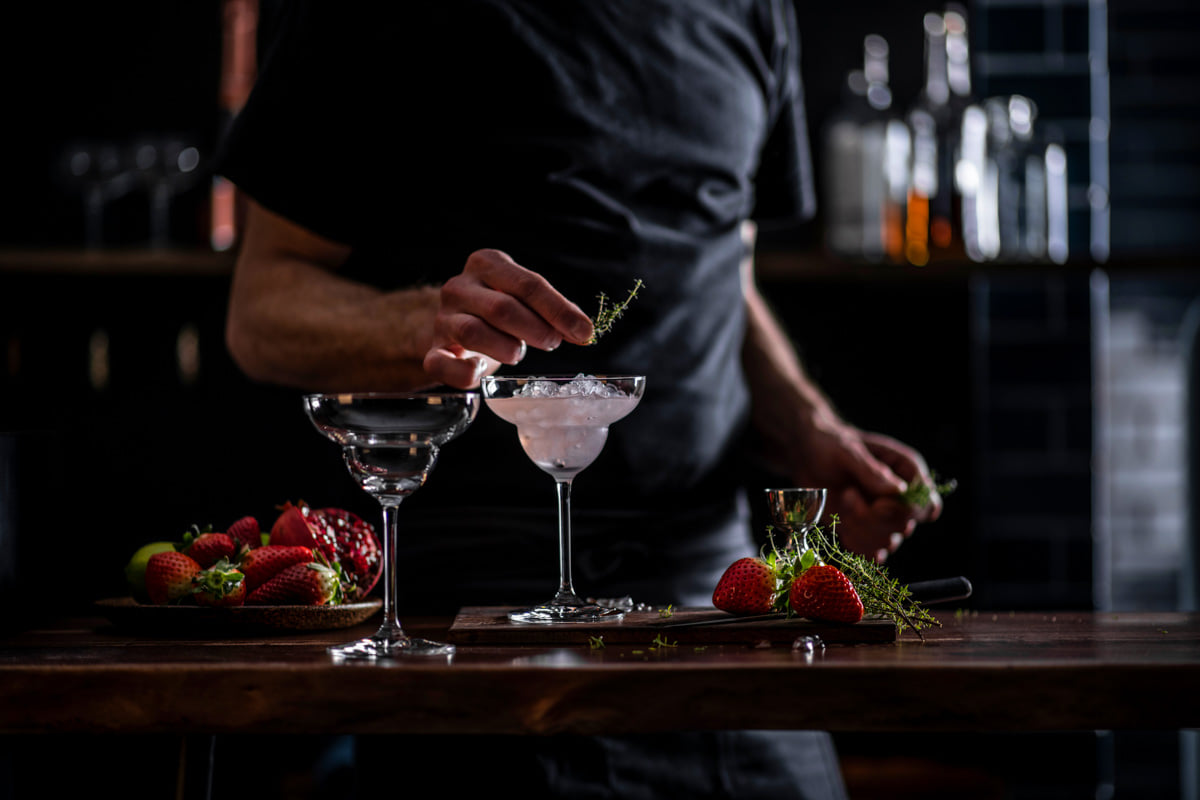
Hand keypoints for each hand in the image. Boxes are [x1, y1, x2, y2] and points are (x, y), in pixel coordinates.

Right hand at [422, 249, 593, 387]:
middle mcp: (459, 287)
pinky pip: (441, 364)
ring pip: (473, 332)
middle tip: (552, 343)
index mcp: (486, 264)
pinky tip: (481, 373)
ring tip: (518, 353)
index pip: (527, 284)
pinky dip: (464, 373)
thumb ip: (552, 312)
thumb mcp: (524, 300)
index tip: (584, 331)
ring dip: (506, 348)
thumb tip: (584, 331)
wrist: (455, 327)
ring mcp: (442, 319)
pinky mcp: (432, 351)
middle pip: (502, 308)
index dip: (558, 310)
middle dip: (535, 329)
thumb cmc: (498, 312)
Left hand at [788, 416, 939, 561]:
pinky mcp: (866, 531)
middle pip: (905, 526)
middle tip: (848, 494)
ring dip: (859, 529)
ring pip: (888, 542)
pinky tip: (842, 524)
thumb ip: (872, 471)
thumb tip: (899, 491)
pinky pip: (871, 553)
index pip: (926, 504)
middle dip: (872, 518)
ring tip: (843, 502)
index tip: (877, 503)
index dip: (906, 511)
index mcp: (908, 471)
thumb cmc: (830, 443)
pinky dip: (855, 543)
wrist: (805, 455)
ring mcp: (885, 516)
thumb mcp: (848, 451)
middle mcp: (902, 497)